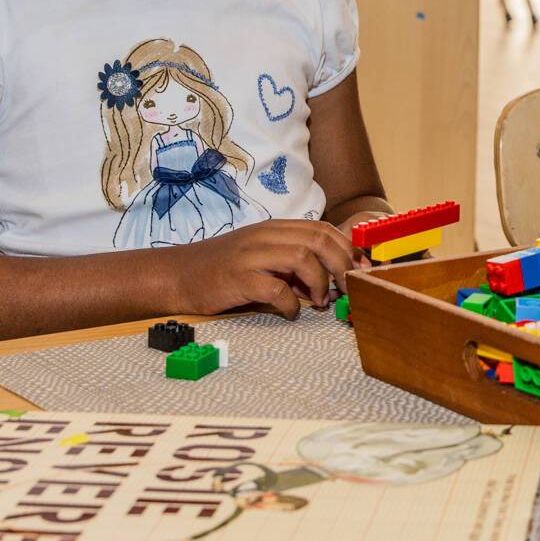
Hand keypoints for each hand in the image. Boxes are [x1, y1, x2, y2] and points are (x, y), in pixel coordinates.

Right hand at [175, 219, 357, 316]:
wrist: (178, 274)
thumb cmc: (224, 269)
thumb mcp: (263, 257)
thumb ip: (294, 263)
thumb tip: (332, 279)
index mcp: (275, 228)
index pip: (323, 229)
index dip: (347, 249)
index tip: (361, 270)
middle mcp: (265, 236)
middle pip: (318, 240)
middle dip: (341, 265)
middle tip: (347, 289)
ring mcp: (251, 255)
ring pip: (302, 257)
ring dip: (319, 282)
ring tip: (320, 301)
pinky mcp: (238, 279)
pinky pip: (275, 289)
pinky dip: (291, 303)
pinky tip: (290, 312)